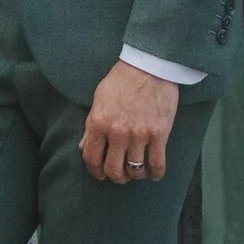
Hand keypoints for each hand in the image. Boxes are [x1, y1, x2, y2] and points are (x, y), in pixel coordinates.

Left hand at [81, 60, 179, 186]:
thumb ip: (90, 125)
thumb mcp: (99, 99)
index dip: (95, 171)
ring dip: (135, 176)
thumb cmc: (122, 79)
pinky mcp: (159, 134)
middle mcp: (117, 132)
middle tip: (120, 175)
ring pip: (135, 170)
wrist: (149, 66)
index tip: (100, 173)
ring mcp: (139, 135)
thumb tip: (84, 147)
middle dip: (116, 177)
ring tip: (137, 172)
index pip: (91, 158)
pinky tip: (154, 173)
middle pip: (113, 170)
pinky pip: (157, 164)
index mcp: (99, 122)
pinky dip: (155, 173)